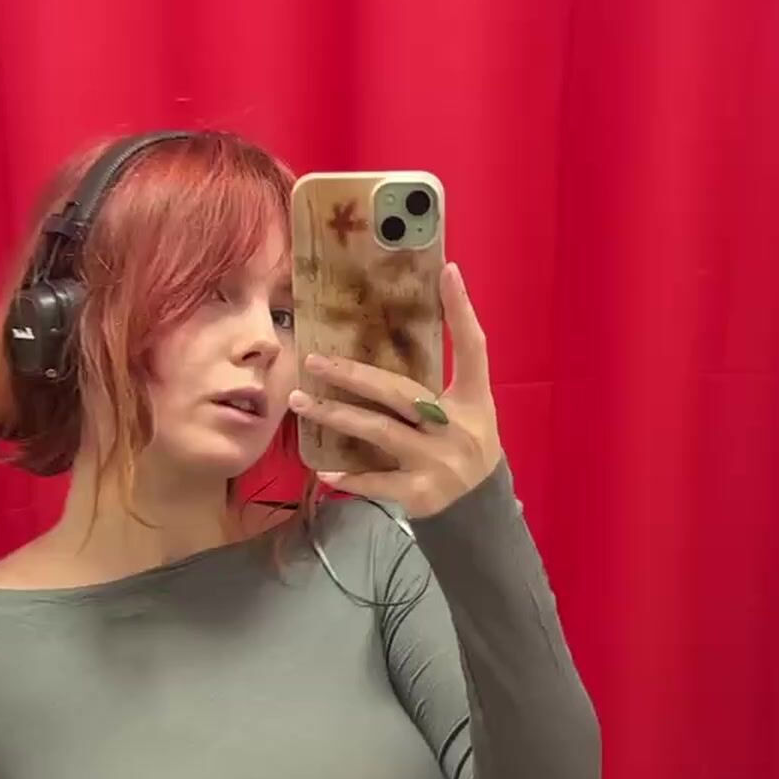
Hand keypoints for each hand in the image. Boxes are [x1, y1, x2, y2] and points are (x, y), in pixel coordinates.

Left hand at [292, 263, 505, 516]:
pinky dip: (350, 477)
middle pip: (400, 393)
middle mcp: (458, 428)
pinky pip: (377, 480)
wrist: (479, 508)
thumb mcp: (466, 413)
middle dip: (353, 376)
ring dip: (335, 416)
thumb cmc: (464, 447)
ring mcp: (439, 461)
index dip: (462, 310)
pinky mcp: (420, 492)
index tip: (448, 271)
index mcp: (474, 401)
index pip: (472, 348)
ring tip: (299, 401)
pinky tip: (324, 470)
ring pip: (378, 432)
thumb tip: (388, 341)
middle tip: (312, 360)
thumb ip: (436, 386)